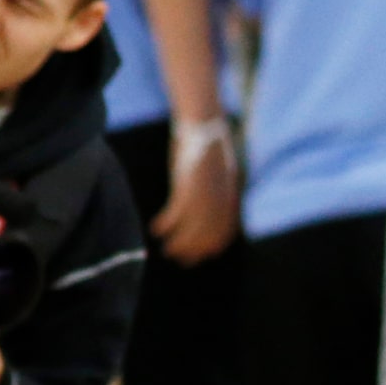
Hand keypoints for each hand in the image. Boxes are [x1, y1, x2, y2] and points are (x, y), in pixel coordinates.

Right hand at [151, 132, 237, 264]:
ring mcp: (204, 197)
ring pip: (190, 231)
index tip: (203, 255)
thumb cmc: (210, 144)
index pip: (225, 232)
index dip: (213, 246)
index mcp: (229, 197)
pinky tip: (156, 230)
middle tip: (181, 259)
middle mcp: (219, 202)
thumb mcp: (222, 170)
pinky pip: (175, 216)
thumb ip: (222, 189)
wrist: (204, 125)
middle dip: (193, 251)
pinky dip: (165, 226)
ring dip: (177, 244)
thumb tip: (217, 202)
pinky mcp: (188, 189)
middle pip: (206, 237)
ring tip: (166, 250)